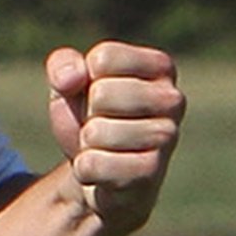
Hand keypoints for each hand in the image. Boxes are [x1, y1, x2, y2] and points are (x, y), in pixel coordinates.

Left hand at [45, 41, 184, 228]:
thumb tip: (71, 79)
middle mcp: (172, 99)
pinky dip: (86, 170)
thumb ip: (63, 65)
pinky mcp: (152, 173)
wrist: (101, 177)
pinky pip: (95, 164)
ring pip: (97, 131)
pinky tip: (102, 174)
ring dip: (86, 144)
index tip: (96, 97)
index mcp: (159, 67)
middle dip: (86, 114)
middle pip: (101, 93)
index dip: (83, 81)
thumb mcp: (70, 85)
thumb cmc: (90, 120)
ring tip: (102, 150)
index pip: (104, 58)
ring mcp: (167, 137)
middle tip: (99, 128)